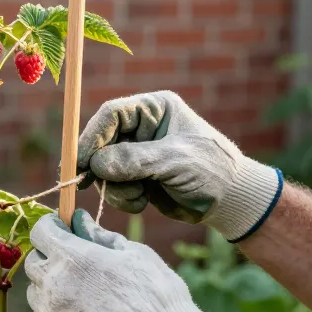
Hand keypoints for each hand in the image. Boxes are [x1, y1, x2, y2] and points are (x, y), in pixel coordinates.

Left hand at [25, 210, 236, 311]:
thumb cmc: (155, 293)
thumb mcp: (132, 253)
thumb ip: (99, 236)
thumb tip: (79, 220)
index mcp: (72, 257)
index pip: (40, 232)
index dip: (51, 226)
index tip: (61, 228)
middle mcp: (54, 286)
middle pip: (33, 263)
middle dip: (48, 256)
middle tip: (72, 261)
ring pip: (36, 294)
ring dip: (50, 288)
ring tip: (80, 293)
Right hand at [77, 90, 282, 241]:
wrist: (232, 202)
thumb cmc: (213, 170)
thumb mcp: (175, 161)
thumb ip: (135, 160)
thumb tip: (96, 164)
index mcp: (155, 109)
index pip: (111, 114)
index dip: (91, 135)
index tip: (79, 160)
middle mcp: (143, 128)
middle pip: (102, 142)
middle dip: (100, 166)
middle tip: (93, 184)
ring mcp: (139, 154)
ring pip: (105, 168)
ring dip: (114, 186)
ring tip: (138, 196)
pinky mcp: (138, 178)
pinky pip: (115, 186)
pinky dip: (123, 197)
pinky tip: (143, 202)